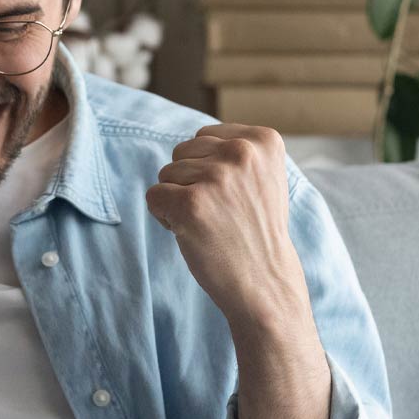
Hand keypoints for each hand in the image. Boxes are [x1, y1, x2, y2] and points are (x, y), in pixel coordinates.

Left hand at [145, 124, 307, 328]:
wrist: (265, 281)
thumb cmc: (256, 231)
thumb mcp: (262, 176)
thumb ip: (235, 151)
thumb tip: (195, 138)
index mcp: (264, 140)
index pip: (204, 136)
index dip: (207, 168)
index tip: (233, 195)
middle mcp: (242, 152)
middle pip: (182, 152)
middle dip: (190, 182)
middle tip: (219, 213)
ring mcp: (217, 178)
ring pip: (165, 173)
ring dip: (178, 200)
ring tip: (208, 223)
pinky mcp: (191, 204)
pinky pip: (153, 196)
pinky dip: (164, 217)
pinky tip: (191, 232)